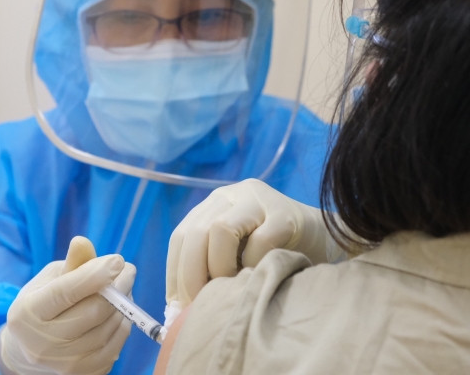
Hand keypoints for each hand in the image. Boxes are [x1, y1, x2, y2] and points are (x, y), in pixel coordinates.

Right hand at [0, 236, 134, 374]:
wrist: (29, 351)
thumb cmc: (41, 305)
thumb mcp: (47, 280)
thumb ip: (70, 264)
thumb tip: (83, 243)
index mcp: (28, 313)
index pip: (66, 292)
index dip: (95, 274)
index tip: (118, 259)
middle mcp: (44, 343)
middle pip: (94, 311)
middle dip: (119, 286)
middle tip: (128, 269)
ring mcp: (65, 364)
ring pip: (109, 328)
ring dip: (124, 304)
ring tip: (123, 287)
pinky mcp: (85, 374)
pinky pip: (116, 345)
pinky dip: (122, 324)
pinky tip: (118, 311)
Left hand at [166, 178, 343, 307]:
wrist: (328, 240)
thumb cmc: (275, 255)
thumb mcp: (236, 256)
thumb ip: (210, 268)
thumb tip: (177, 309)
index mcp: (214, 205)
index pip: (181, 235)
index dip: (176, 272)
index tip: (178, 304)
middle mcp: (232, 195)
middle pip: (195, 232)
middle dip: (192, 273)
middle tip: (201, 303)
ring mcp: (258, 200)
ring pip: (219, 230)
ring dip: (219, 267)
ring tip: (230, 288)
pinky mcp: (285, 213)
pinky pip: (259, 241)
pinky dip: (252, 265)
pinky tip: (257, 278)